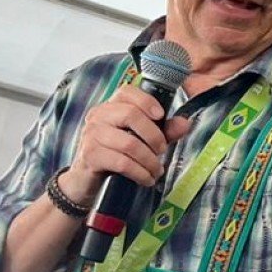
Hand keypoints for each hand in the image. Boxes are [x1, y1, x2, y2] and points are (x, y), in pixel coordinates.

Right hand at [66, 83, 194, 200]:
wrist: (87, 179)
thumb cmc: (116, 154)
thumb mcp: (142, 141)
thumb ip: (163, 130)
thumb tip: (185, 122)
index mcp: (111, 107)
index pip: (126, 91)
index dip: (146, 101)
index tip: (161, 116)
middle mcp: (98, 116)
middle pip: (131, 115)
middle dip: (154, 136)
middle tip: (162, 151)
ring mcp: (91, 135)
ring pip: (129, 143)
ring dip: (150, 161)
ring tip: (156, 170)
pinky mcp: (90, 155)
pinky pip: (122, 162)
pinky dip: (140, 173)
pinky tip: (146, 179)